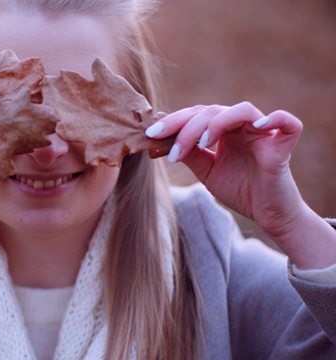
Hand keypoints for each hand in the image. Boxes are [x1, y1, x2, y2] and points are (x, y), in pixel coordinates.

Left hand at [146, 102, 335, 267]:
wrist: (268, 215)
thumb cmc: (240, 190)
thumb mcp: (207, 171)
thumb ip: (190, 154)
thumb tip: (163, 140)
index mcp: (224, 130)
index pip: (196, 115)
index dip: (173, 122)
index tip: (150, 134)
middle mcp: (242, 127)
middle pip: (213, 111)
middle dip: (187, 127)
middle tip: (172, 149)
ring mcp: (264, 134)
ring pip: (242, 110)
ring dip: (217, 123)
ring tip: (202, 144)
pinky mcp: (283, 146)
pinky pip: (287, 123)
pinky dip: (274, 119)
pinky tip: (256, 127)